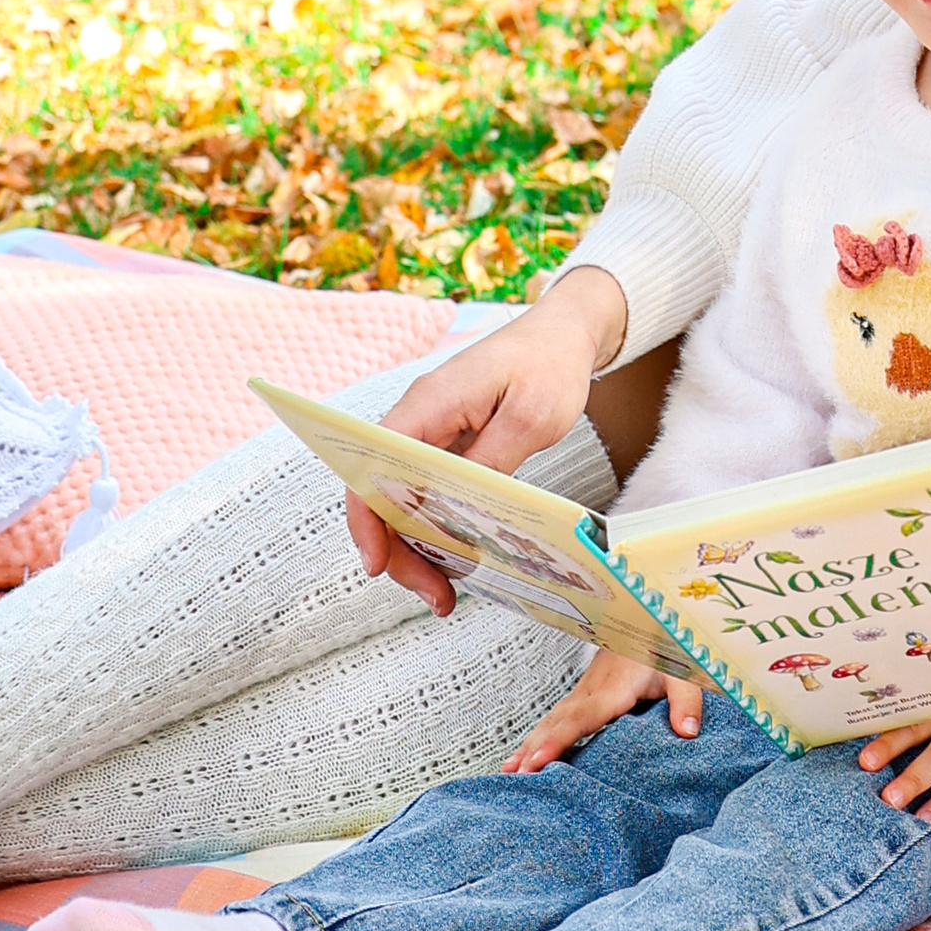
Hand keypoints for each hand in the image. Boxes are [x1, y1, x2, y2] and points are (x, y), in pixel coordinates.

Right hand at [350, 262, 628, 610]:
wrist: (564, 333)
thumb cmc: (549, 364)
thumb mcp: (533, 417)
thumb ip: (494, 461)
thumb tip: (461, 510)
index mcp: (428, 406)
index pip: (371, 468)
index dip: (366, 520)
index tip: (379, 565)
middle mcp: (419, 420)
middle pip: (383, 495)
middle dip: (399, 551)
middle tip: (436, 596)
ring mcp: (433, 433)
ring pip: (405, 500)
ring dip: (419, 548)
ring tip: (447, 592)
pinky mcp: (450, 445)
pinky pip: (430, 493)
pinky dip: (439, 528)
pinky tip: (460, 559)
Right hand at [502, 644, 700, 771]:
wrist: (650, 618)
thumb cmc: (666, 646)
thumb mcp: (685, 671)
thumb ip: (687, 701)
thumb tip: (687, 733)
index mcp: (614, 687)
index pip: (581, 718)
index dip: (558, 740)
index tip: (537, 760)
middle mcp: (592, 690)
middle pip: (557, 722)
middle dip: (534, 748)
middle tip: (515, 777)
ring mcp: (584, 692)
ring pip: (552, 720)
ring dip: (529, 744)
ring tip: (509, 771)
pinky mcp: (584, 695)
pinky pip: (557, 718)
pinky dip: (537, 736)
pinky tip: (525, 754)